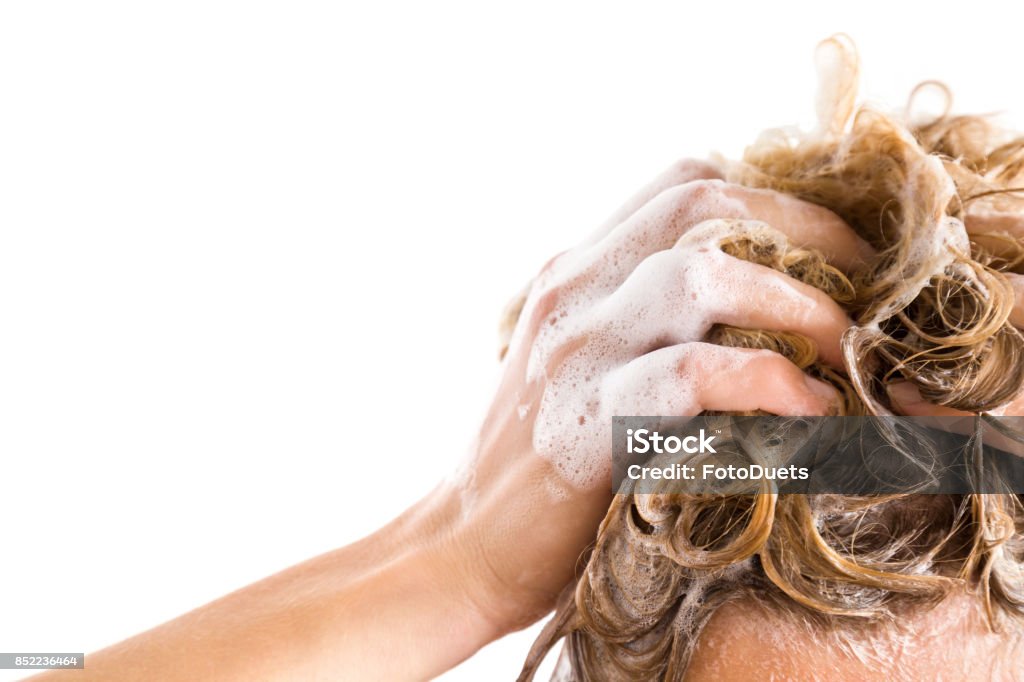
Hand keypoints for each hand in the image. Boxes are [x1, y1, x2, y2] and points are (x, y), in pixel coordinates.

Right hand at [448, 159, 874, 635]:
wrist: (465, 543)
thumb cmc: (539, 461)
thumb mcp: (580, 363)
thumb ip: (641, 320)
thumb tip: (754, 308)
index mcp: (574, 271)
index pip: (681, 185)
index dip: (773, 201)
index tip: (833, 248)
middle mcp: (571, 291)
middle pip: (699, 202)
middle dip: (803, 231)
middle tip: (865, 282)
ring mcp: (574, 351)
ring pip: (697, 273)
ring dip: (794, 304)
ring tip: (845, 349)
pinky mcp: (584, 420)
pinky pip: (692, 374)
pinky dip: (766, 381)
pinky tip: (808, 411)